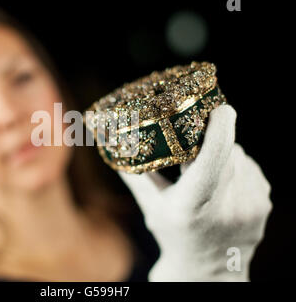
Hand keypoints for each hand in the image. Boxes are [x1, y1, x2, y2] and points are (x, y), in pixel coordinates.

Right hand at [118, 105, 271, 280]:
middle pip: (226, 151)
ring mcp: (250, 206)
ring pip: (240, 158)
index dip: (219, 128)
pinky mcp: (263, 205)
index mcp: (192, 204)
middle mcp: (226, 205)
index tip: (219, 108)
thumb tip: (116, 144)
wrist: (207, 271)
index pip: (213, 156)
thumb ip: (136, 174)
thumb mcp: (152, 207)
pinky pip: (251, 170)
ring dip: (225, 155)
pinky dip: (237, 169)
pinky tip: (224, 184)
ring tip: (207, 172)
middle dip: (213, 140)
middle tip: (197, 140)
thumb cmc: (174, 235)